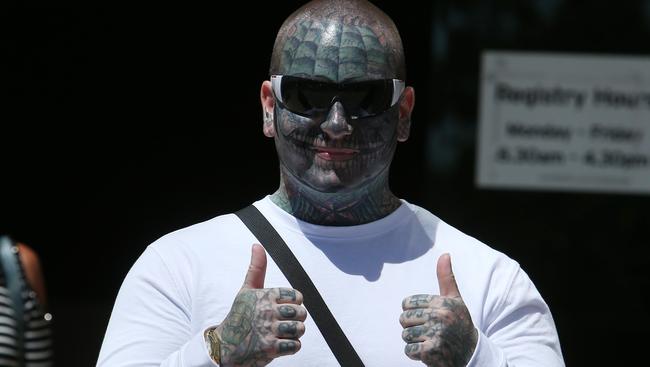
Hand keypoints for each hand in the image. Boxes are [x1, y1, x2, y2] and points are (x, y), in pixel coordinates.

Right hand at [214, 244, 306, 365]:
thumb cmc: (240, 315)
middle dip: (296, 319)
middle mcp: (267, 311)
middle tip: (285, 321)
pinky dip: (291, 346)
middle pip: (301, 313)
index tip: (285, 307)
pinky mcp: (270, 349)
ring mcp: (269, 330)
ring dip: (294, 333)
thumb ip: (256, 268)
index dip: (294, 303)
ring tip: (283, 332)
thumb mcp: (246, 290)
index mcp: (265, 295)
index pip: (296, 296)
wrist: (224, 346)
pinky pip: (295, 345)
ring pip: (299, 329)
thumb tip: (257, 245)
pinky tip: (280, 344)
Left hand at [400, 254, 477, 366]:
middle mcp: (440, 316)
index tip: (425, 317)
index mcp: (442, 302)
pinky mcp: (432, 351)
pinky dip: (415, 354)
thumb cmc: (459, 323)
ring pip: (406, 335)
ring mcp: (437, 334)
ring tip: (429, 341)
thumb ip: (446, 277)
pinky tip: (428, 352)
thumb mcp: (455, 299)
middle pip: (404, 319)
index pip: (407, 303)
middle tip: (427, 332)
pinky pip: (409, 350)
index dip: (412, 312)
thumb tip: (445, 254)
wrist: (472, 354)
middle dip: (412, 327)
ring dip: (414, 342)